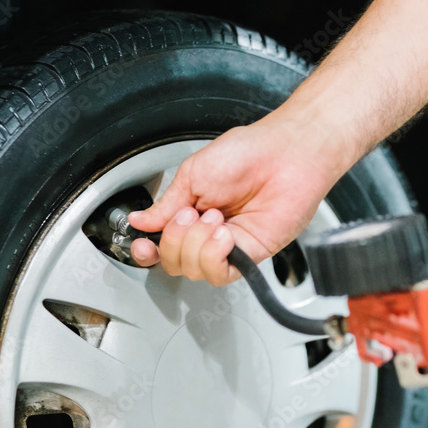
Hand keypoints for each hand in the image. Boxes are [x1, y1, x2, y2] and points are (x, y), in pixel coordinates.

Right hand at [128, 117, 349, 284]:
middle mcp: (208, 232)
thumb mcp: (192, 174)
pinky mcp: (250, 255)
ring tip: (213, 217)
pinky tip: (223, 234)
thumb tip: (141, 221)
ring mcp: (230, 246)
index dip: (147, 250)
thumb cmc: (249, 153)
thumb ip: (166, 204)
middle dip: (174, 240)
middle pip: (173, 262)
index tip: (143, 243)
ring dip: (196, 244)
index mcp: (192, 212)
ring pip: (194, 270)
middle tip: (190, 214)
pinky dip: (214, 255)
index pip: (162, 244)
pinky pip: (221, 273)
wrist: (285, 154)